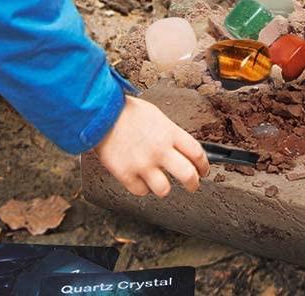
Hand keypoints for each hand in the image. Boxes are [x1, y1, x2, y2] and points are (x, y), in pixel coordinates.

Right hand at [91, 95, 209, 196]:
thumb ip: (170, 134)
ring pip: (164, 189)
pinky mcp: (126, 174)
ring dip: (164, 187)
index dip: (204, 165)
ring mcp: (143, 164)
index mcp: (169, 132)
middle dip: (193, 184)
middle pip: (187, 175)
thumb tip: (182, 149)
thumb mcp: (156, 116)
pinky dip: (142, 187)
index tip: (203, 170)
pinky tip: (140, 178)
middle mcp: (159, 150)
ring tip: (160, 181)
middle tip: (192, 185)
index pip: (197, 153)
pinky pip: (141, 191)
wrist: (101, 114)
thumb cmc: (127, 112)